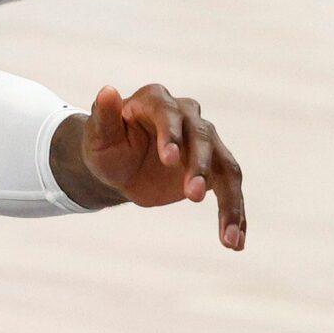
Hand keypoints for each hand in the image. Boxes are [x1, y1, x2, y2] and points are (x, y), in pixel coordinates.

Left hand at [79, 84, 245, 247]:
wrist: (119, 168)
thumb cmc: (106, 147)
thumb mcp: (98, 135)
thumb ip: (104, 116)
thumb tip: (107, 90)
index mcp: (156, 101)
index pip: (169, 114)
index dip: (171, 135)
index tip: (170, 160)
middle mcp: (187, 116)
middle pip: (203, 138)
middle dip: (200, 167)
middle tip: (193, 196)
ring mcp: (205, 142)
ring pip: (225, 167)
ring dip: (229, 201)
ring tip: (229, 236)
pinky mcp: (214, 168)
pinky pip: (230, 189)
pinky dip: (235, 215)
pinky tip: (235, 241)